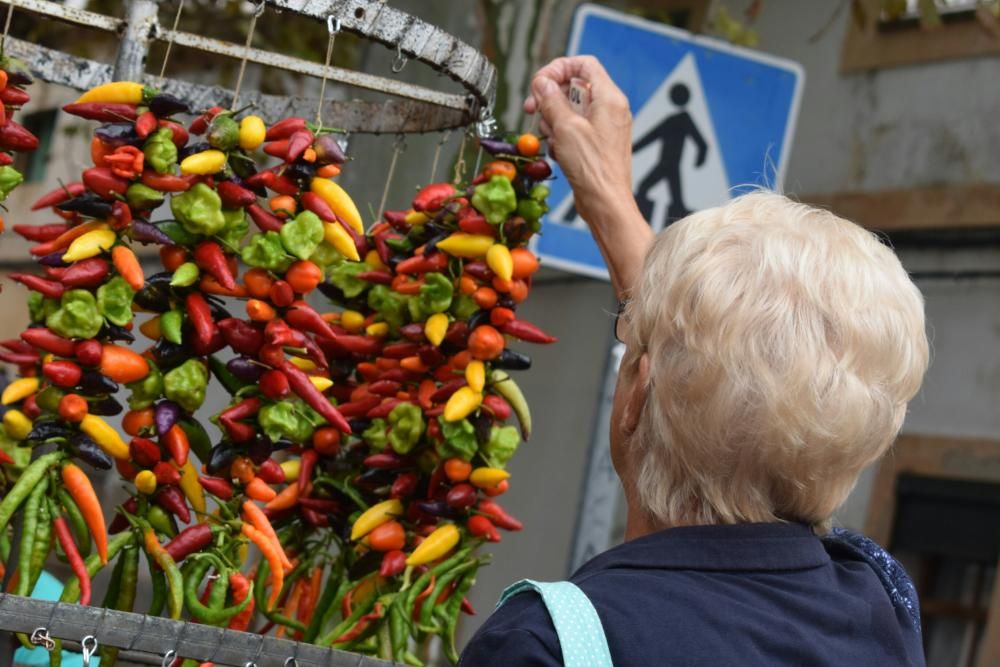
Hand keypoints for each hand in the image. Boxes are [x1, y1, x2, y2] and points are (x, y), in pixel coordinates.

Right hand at [524, 56, 632, 221]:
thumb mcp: (565, 127)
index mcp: (609, 98)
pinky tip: (558, 151)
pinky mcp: (595, 143)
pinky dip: (561, 136)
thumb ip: (552, 100)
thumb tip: (542, 83)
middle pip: (574, 86)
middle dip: (550, 97)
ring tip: (551, 137)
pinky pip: (573, 129)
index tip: (540, 82)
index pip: (583, 64)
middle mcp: (609, 109)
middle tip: (533, 108)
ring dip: (553, 120)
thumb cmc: (593, 169)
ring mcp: (603, 127)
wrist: (605, 202)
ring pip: (570, 109)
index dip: (558, 68)